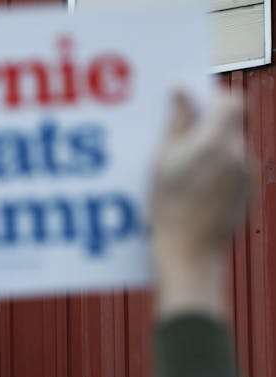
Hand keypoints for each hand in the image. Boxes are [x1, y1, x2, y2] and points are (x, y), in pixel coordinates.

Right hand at [151, 90, 251, 317]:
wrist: (189, 253)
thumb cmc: (168, 208)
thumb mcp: (162, 162)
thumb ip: (177, 123)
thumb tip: (182, 90)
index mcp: (217, 143)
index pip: (231, 100)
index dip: (212, 98)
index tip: (190, 105)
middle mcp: (238, 155)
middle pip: (231, 124)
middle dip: (207, 125)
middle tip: (179, 137)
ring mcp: (246, 175)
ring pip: (232, 146)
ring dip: (211, 148)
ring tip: (182, 169)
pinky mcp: (247, 192)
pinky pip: (234, 169)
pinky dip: (217, 170)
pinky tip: (194, 189)